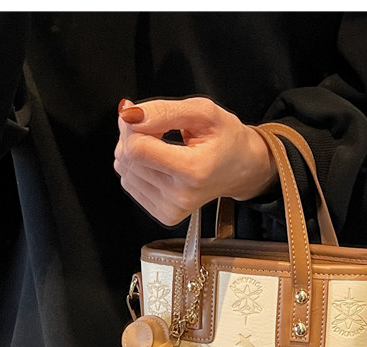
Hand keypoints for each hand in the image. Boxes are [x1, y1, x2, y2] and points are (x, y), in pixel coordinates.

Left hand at [114, 97, 276, 225]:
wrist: (242, 170)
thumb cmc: (227, 138)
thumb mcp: (203, 111)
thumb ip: (164, 110)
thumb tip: (128, 115)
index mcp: (193, 171)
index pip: (136, 149)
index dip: (135, 126)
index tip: (153, 119)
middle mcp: (181, 196)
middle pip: (127, 158)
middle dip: (135, 136)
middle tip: (161, 131)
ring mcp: (172, 209)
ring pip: (124, 170)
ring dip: (136, 151)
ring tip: (164, 148)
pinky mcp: (165, 215)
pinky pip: (130, 184)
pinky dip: (138, 168)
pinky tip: (161, 164)